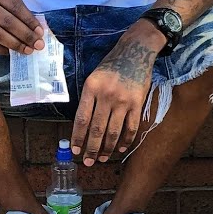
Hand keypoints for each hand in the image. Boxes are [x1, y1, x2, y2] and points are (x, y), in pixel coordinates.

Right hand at [0, 0, 45, 55]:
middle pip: (7, 22)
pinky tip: (11, 51)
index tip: (40, 32)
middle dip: (26, 35)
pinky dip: (1, 49)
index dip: (29, 20)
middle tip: (38, 45)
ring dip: (15, 45)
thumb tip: (34, 26)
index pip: (14, 6)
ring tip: (27, 50)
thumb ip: (15, 4)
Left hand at [70, 22, 164, 164]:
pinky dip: (125, 140)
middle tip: (87, 162)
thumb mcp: (93, 77)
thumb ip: (89, 99)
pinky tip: (120, 149)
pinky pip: (130, 127)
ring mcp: (123, 100)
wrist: (135, 51)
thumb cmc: (111, 65)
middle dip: (91, 148)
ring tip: (102, 159)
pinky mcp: (138, 103)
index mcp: (91, 88)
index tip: (75, 150)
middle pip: (97, 129)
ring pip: (113, 131)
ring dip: (107, 148)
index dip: (77, 137)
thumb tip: (83, 125)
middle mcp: (106, 95)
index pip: (81, 118)